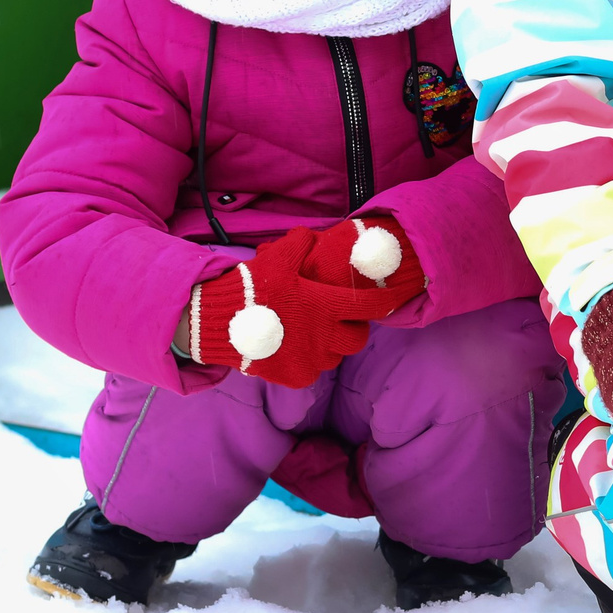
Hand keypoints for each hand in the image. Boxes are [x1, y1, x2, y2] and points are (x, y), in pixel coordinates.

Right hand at [186, 216, 425, 386]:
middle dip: (354, 330)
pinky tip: (292, 348)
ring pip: (335, 357)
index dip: (386, 302)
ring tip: (311, 334)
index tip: (394, 299)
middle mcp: (324, 337)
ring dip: (329, 347)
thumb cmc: (252, 286)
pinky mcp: (294, 377)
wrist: (217, 321)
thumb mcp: (277, 257)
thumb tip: (310, 235)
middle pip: (358, 340)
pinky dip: (307, 362)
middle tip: (340, 321)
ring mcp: (310, 360)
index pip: (370, 306)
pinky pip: (312, 371)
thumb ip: (301, 244)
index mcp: (326, 305)